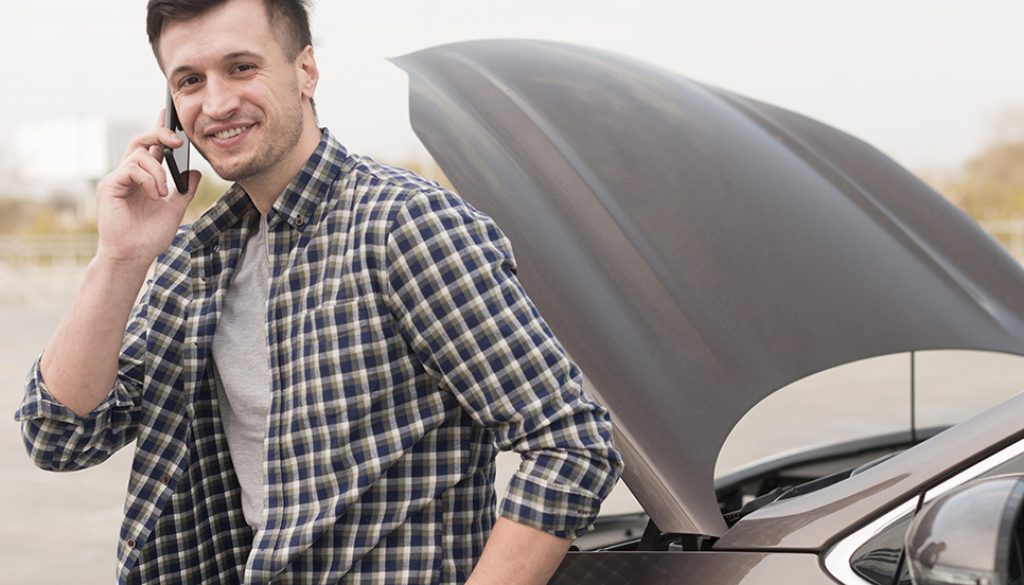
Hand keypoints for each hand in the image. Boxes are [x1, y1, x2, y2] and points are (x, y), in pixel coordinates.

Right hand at [94, 112, 200, 266]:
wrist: (133, 256)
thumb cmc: (149, 236)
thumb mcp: (174, 210)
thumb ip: (184, 191)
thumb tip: (196, 172)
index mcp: (143, 178)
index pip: (151, 148)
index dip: (159, 131)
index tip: (168, 114)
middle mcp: (128, 175)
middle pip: (141, 141)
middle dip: (160, 135)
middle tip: (179, 141)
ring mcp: (117, 179)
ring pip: (139, 156)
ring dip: (158, 172)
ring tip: (162, 194)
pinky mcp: (110, 186)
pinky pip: (131, 169)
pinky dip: (148, 178)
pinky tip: (155, 195)